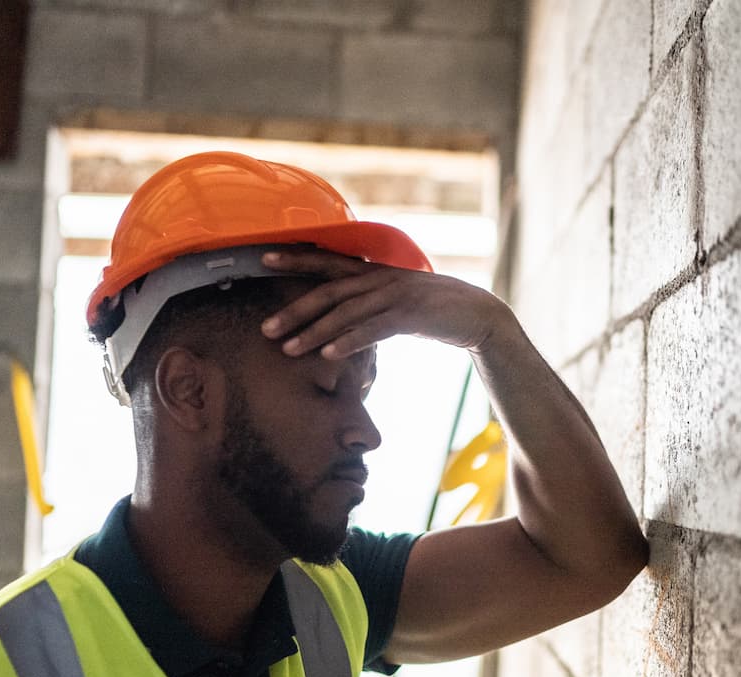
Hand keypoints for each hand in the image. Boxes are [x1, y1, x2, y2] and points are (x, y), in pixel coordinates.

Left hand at [257, 249, 512, 358]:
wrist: (477, 315)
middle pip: (329, 290)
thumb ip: (367, 305)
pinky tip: (329, 354)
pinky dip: (349, 341)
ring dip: (314, 331)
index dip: (296, 259)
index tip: (262, 259)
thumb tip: (337, 321)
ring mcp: (396, 294)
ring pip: (346, 312)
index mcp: (375, 271)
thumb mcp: (395, 302)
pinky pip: (373, 329)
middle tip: (266, 328)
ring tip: (289, 348)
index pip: (328, 262)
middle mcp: (381, 278)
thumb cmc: (432, 311)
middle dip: (294, 309)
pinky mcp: (410, 314)